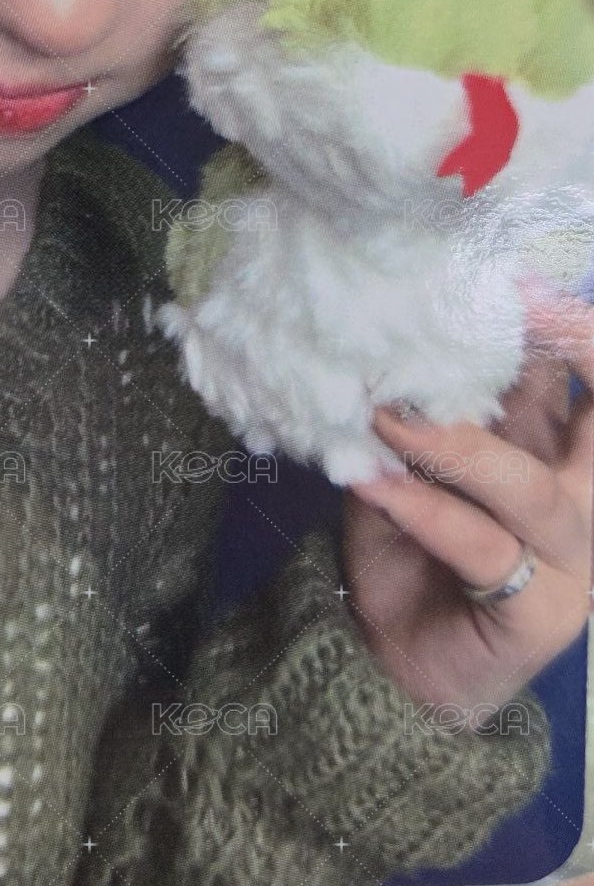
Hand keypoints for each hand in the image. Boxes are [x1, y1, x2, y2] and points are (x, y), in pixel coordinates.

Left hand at [342, 279, 592, 721]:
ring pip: (527, 488)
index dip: (567, 328)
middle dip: (578, 356)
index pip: (585, 381)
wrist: (394, 665)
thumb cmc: (407, 548)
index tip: (519, 279)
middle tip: (515, 308)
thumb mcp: (412, 463)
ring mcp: (570, 559)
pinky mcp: (540, 614)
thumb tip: (394, 335)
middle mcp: (580, 498)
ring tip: (387, 414)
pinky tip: (373, 480)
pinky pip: (481, 548)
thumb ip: (424, 410)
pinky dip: (423, 509)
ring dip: (453, 444)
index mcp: (558, 452)